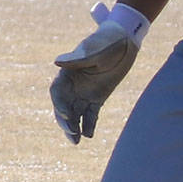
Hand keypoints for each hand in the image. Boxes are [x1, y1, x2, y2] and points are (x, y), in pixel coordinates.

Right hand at [49, 1, 149, 141]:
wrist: (125, 40)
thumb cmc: (107, 40)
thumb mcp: (94, 49)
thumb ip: (77, 57)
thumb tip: (57, 62)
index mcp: (68, 72)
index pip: (57, 91)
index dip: (59, 103)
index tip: (66, 113)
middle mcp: (73, 84)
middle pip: (63, 106)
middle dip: (65, 120)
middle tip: (72, 133)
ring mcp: (84, 92)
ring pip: (75, 113)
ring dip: (74, 127)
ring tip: (77, 141)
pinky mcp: (97, 98)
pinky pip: (91, 115)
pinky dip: (89, 125)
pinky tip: (89, 135)